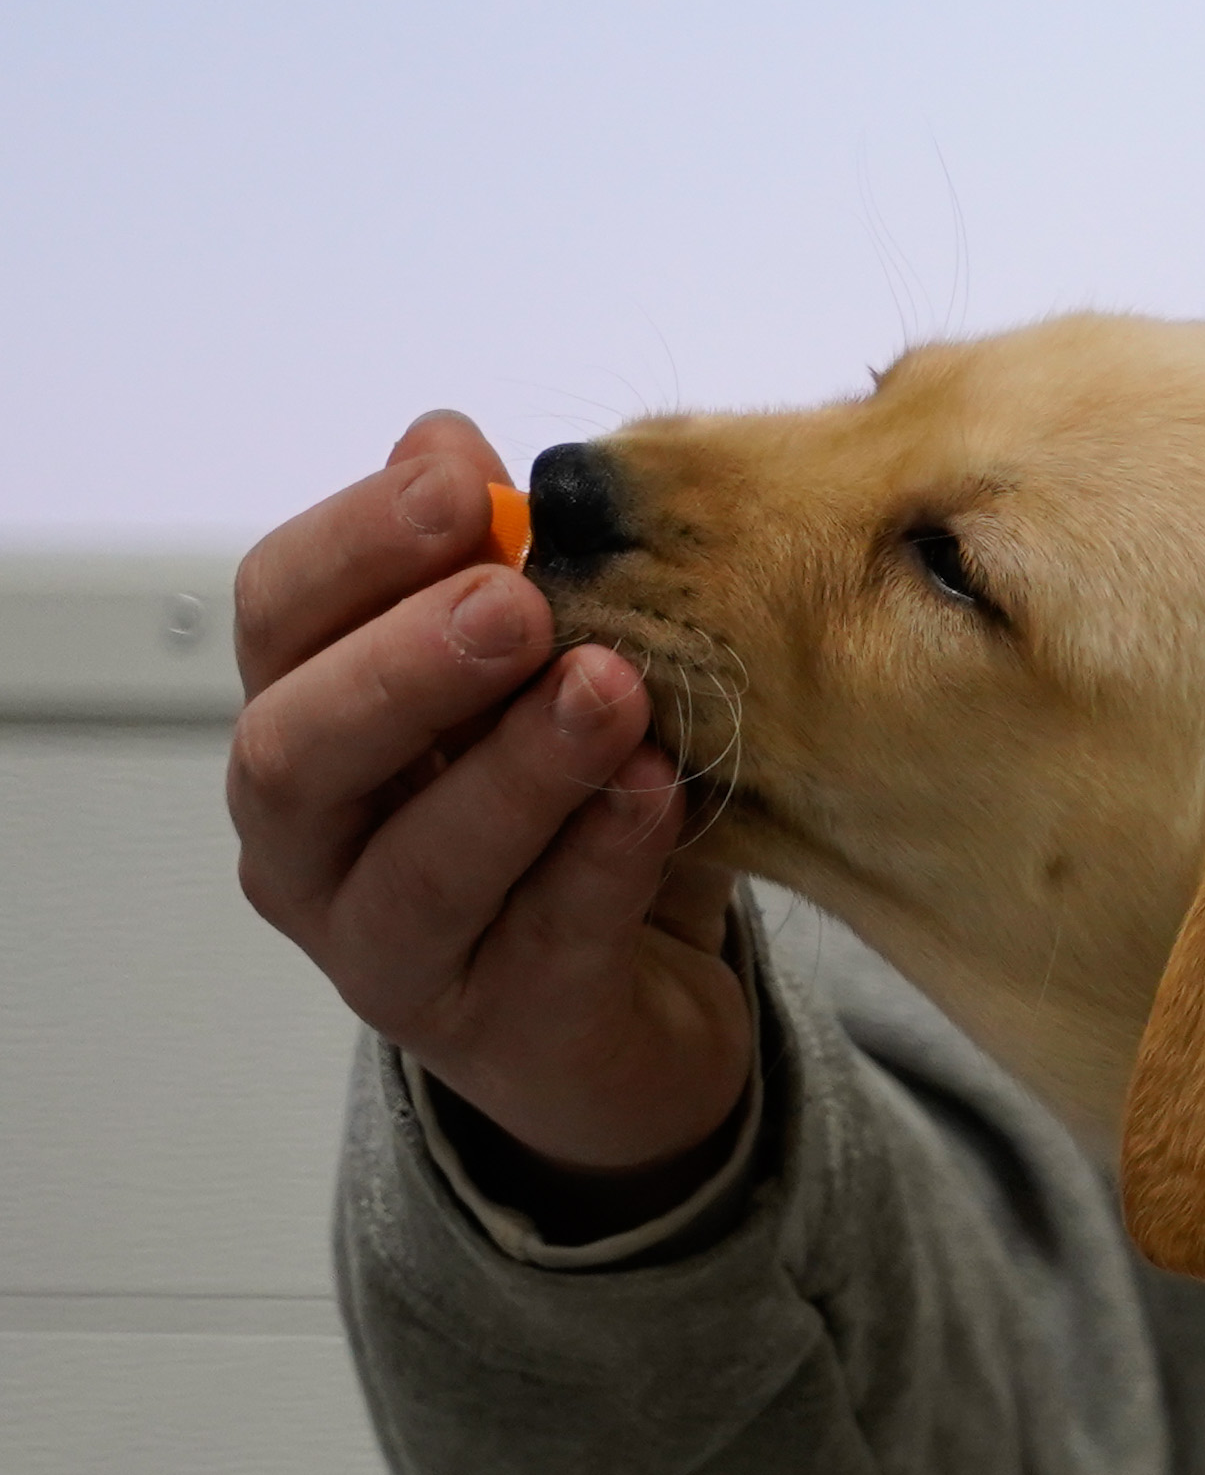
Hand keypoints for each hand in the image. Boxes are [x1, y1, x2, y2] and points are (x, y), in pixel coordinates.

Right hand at [225, 411, 751, 1179]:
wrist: (638, 1017)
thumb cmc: (562, 823)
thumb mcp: (531, 686)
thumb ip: (493, 574)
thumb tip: (445, 441)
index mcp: (302, 726)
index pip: (277, 617)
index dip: (357, 545)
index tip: (461, 480)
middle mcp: (309, 845)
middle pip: (301, 748)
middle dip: (405, 665)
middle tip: (513, 600)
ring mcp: (389, 954)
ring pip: (422, 862)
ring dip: (518, 767)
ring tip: (612, 688)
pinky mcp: (502, 1034)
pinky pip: (546, 941)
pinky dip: (602, 860)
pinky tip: (658, 793)